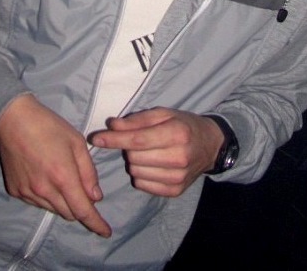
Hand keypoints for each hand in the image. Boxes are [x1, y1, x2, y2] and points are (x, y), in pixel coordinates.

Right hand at [0, 94, 111, 236]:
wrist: (13, 119)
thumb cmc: (49, 126)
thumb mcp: (77, 142)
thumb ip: (88, 172)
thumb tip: (96, 197)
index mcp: (63, 176)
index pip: (83, 211)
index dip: (96, 223)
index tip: (106, 232)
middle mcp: (44, 190)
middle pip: (69, 213)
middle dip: (80, 208)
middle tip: (83, 190)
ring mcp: (28, 193)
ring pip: (53, 209)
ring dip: (63, 203)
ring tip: (62, 178)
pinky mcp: (15, 191)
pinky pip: (38, 203)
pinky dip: (47, 197)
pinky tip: (45, 178)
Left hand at [89, 107, 222, 196]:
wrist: (210, 146)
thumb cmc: (184, 125)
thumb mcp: (164, 114)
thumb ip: (137, 120)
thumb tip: (112, 125)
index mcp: (177, 134)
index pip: (137, 140)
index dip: (114, 139)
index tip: (96, 138)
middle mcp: (179, 157)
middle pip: (134, 157)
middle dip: (128, 148)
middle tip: (138, 140)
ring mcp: (178, 177)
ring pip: (136, 172)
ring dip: (134, 161)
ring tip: (147, 152)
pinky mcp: (175, 191)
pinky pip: (142, 185)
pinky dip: (140, 174)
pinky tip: (151, 164)